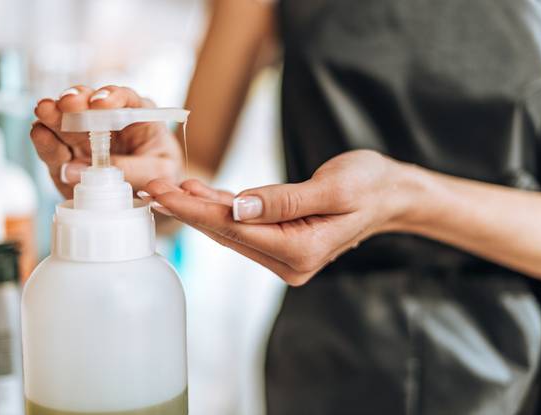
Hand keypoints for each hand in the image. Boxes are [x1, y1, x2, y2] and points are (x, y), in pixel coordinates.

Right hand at [31, 85, 182, 198]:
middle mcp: (106, 121)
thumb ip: (130, 169)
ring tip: (44, 111)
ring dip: (54, 114)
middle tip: (67, 104)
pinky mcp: (66, 157)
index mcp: (137, 115)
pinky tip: (39, 132)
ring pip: (65, 120)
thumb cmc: (160, 176)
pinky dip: (44, 139)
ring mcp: (83, 137)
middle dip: (77, 100)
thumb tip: (80, 169)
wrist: (149, 199)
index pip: (125, 99)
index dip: (111, 96)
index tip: (100, 104)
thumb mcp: (159, 172)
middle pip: (88, 103)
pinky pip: (53, 146)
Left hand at [143, 150, 420, 285]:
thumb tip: (238, 206)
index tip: (163, 192)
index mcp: (301, 250)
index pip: (236, 228)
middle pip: (228, 233)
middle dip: (188, 210)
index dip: (196, 209)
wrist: (390, 195)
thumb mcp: (334, 187)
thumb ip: (284, 200)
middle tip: (150, 186)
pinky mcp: (283, 244)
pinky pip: (246, 227)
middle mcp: (289, 261)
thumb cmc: (370, 185)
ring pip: (232, 231)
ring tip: (168, 187)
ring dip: (200, 210)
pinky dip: (222, 209)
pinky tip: (200, 193)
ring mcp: (285, 256)